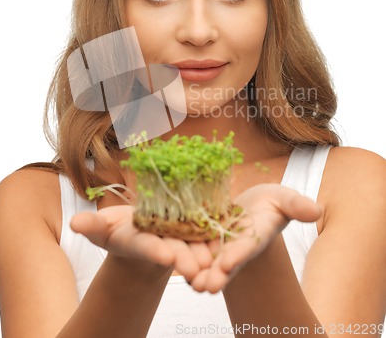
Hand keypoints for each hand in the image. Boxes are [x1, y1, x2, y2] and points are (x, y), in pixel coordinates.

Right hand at [70, 205, 213, 280]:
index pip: (147, 247)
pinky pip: (204, 233)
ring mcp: (177, 240)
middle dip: (184, 259)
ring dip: (203, 254)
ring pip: (192, 247)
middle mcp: (160, 244)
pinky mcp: (192, 232)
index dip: (155, 251)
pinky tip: (224, 236)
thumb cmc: (120, 228)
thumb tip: (74, 223)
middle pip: (173, 250)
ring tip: (212, 260)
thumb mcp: (104, 225)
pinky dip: (213, 237)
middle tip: (197, 268)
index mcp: (138, 242)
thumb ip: (92, 225)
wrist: (143, 232)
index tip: (165, 256)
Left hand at [187, 184, 321, 292]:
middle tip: (204, 285)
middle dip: (215, 275)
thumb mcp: (282, 199)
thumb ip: (295, 205)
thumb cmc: (269, 203)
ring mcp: (214, 246)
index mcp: (252, 239)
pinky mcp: (198, 237)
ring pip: (203, 262)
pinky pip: (188, 246)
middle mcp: (232, 248)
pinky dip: (180, 253)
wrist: (246, 206)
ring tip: (187, 279)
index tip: (229, 263)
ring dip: (196, 271)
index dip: (238, 255)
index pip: (246, 249)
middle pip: (223, 264)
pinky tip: (168, 257)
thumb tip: (316, 209)